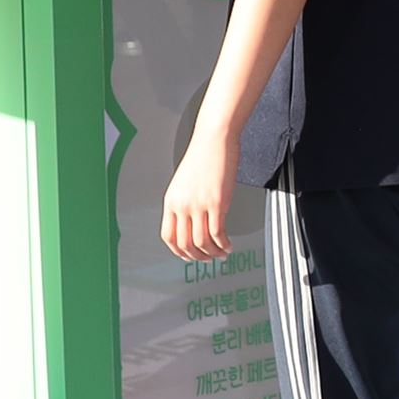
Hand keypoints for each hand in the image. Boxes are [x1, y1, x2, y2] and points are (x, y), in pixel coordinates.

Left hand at [159, 129, 238, 263]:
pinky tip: (229, 245)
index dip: (178, 251)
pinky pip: (219, 233)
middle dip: (198, 257)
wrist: (214, 139)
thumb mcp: (185, 182)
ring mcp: (199, 205)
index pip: (168, 237)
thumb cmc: (203, 156)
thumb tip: (193, 222)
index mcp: (171, 201)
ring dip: (213, 253)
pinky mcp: (217, 202)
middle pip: (186, 244)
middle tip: (208, 259)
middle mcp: (182, 205)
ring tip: (222, 253)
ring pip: (202, 242)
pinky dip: (224, 244)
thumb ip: (185, 202)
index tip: (188, 256)